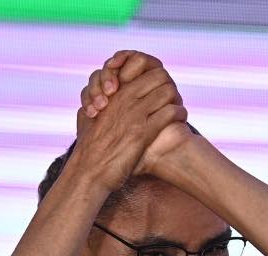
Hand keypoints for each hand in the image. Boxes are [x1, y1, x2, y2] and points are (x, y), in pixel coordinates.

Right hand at [74, 62, 185, 191]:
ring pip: (167, 91)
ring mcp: (134, 115)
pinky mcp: (143, 133)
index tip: (162, 92)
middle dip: (169, 86)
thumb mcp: (87, 119)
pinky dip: (179, 114)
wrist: (87, 172)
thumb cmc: (88, 150)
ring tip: (178, 110)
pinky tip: (180, 120)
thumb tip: (94, 103)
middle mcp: (124, 100)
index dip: (158, 79)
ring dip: (177, 100)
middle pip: (159, 76)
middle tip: (174, 99)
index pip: (144, 70)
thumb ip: (93, 105)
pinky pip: (170, 112)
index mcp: (114, 94)